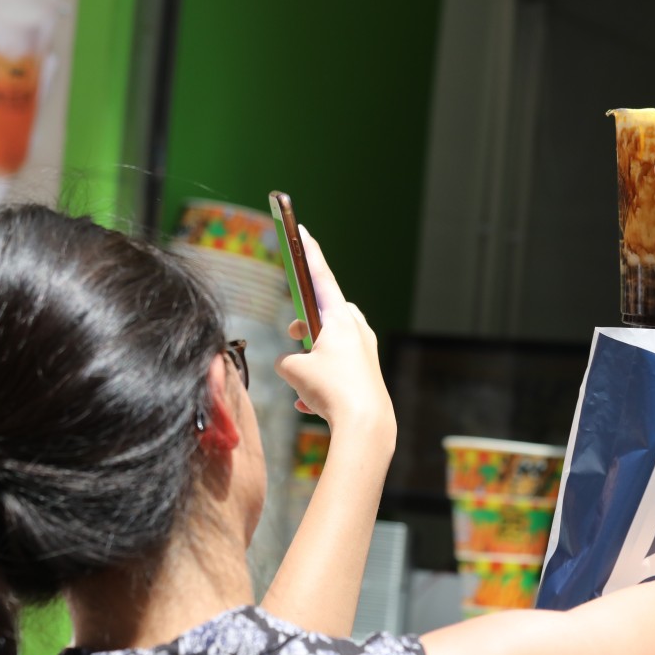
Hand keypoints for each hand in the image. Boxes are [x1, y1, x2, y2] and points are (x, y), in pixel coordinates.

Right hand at [274, 227, 394, 439]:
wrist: (366, 425)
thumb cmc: (332, 390)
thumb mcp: (295, 371)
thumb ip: (287, 361)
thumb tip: (292, 365)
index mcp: (340, 318)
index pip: (320, 276)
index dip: (307, 253)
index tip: (301, 229)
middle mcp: (356, 330)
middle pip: (327, 312)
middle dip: (305, 324)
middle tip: (293, 333)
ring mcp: (364, 352)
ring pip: (330, 345)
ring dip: (311, 361)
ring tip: (301, 383)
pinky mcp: (367, 374)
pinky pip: (337, 371)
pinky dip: (321, 384)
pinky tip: (308, 404)